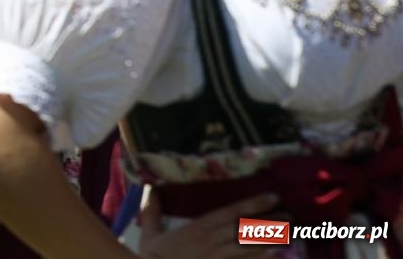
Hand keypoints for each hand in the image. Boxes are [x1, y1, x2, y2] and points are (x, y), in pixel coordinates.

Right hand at [137, 191, 276, 257]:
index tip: (272, 197)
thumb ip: (151, 211)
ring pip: (250, 248)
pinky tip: (277, 256)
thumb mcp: (149, 233)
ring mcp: (218, 258)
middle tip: (290, 215)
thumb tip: (149, 188)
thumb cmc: (153, 257)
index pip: (230, 212)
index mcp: (197, 228)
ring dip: (272, 241)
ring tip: (291, 236)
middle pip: (246, 229)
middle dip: (269, 222)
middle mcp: (212, 241)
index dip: (252, 204)